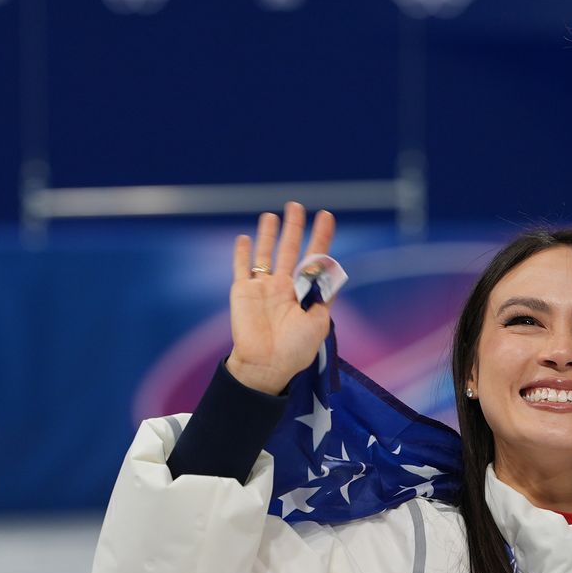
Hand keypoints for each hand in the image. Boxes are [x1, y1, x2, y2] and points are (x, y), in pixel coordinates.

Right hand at [226, 202, 336, 394]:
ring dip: (269, 233)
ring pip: (266, 253)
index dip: (321, 237)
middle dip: (295, 227)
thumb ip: (323, 295)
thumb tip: (330, 270)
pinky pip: (241, 267)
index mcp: (304, 294)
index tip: (327, 216)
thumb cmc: (296, 350)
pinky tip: (245, 237)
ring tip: (273, 215)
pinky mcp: (242, 291)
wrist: (267, 366)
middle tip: (296, 205)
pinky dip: (242, 252)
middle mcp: (284, 287)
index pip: (314, 259)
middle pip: (290, 249)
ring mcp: (262, 288)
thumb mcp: (318, 322)